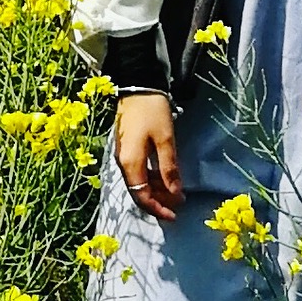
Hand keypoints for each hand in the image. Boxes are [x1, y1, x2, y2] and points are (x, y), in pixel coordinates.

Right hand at [111, 89, 180, 221]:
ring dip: (157, 190)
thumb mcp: (165, 140)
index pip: (141, 197)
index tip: (174, 215)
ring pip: (139, 182)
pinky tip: (165, 177)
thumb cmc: (152, 111)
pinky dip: (152, 178)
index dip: (158, 209)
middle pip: (139, 192)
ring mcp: (123, 155)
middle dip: (158, 201)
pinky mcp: (127, 148)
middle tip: (179, 204)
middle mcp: (122, 163)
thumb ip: (169, 168)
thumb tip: (175, 194)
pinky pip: (138, 171)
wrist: (137, 84)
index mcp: (130, 163)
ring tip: (176, 192)